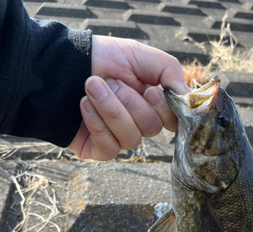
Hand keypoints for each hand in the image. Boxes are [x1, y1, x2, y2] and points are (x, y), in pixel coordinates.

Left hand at [69, 36, 188, 159]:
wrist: (61, 64)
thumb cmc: (102, 59)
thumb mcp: (140, 56)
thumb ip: (170, 72)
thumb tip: (187, 96)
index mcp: (153, 104)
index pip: (173, 122)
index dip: (164, 110)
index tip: (151, 92)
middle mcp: (139, 124)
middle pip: (151, 129)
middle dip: (130, 102)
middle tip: (111, 81)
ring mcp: (119, 139)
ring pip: (131, 139)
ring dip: (110, 109)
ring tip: (92, 86)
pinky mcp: (99, 150)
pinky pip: (109, 148)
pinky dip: (96, 123)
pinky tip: (84, 104)